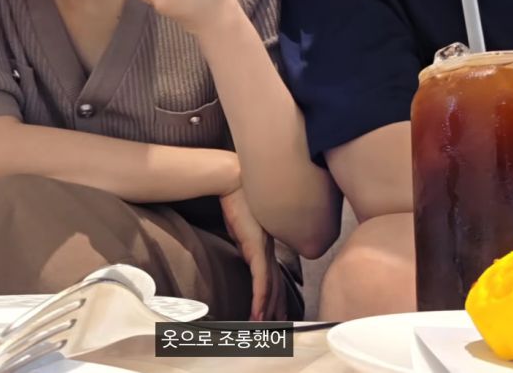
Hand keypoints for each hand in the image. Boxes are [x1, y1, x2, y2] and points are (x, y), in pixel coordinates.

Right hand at [220, 188, 286, 320]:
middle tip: (279, 327)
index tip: (275, 312)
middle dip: (277, 309)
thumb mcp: (240, 226)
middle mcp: (269, 250)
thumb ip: (244, 240)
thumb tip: (243, 246)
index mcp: (265, 246)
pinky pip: (261, 280)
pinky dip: (261, 299)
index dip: (276, 296)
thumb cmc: (236, 201)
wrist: (233, 183)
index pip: (274, 277)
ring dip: (269, 310)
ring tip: (268, 329)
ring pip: (272, 287)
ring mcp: (264, 250)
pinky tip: (259, 313)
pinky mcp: (257, 249)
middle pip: (278, 286)